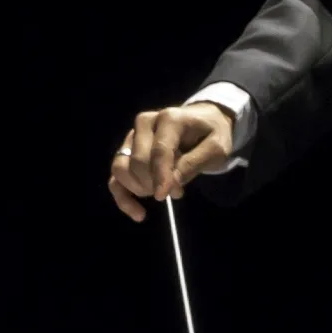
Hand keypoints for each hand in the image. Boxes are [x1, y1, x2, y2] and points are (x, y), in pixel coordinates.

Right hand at [108, 102, 235, 221]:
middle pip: (138, 161)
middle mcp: (145, 123)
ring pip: (121, 168)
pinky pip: (116, 177)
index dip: (160, 175)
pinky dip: (123, 197)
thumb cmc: (211, 134)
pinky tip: (139, 214)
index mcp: (169, 119)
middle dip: (155, 183)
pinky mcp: (127, 151)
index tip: (163, 196)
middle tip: (179, 191)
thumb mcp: (215, 148)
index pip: (159, 150)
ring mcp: (132, 137)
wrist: (204, 121)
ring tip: (163, 192)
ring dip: (139, 188)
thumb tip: (172, 183)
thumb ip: (194, 163)